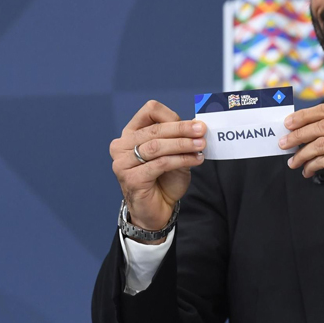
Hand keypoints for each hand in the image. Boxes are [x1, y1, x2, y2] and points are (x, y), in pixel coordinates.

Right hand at [109, 100, 205, 242]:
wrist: (157, 210)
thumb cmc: (164, 179)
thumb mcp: (172, 153)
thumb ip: (178, 137)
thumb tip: (197, 124)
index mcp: (130, 134)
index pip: (149, 111)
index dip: (172, 115)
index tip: (193, 123)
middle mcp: (121, 146)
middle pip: (155, 129)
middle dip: (182, 129)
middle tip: (202, 131)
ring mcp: (123, 163)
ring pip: (157, 146)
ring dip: (183, 144)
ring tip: (201, 146)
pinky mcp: (131, 178)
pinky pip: (160, 164)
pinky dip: (180, 160)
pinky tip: (195, 160)